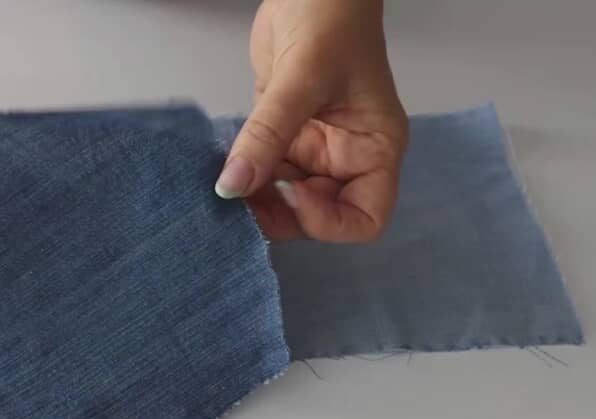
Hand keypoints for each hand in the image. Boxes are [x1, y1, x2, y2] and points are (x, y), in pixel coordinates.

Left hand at [216, 0, 406, 242]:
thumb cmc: (331, 19)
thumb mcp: (302, 79)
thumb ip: (267, 135)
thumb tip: (231, 187)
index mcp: (374, 149)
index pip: (364, 219)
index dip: (327, 221)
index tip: (291, 194)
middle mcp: (346, 157)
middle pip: (317, 215)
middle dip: (281, 213)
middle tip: (240, 200)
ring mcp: (313, 147)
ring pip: (284, 198)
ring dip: (255, 199)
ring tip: (225, 186)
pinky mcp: (283, 135)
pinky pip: (263, 170)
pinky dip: (243, 175)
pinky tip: (221, 168)